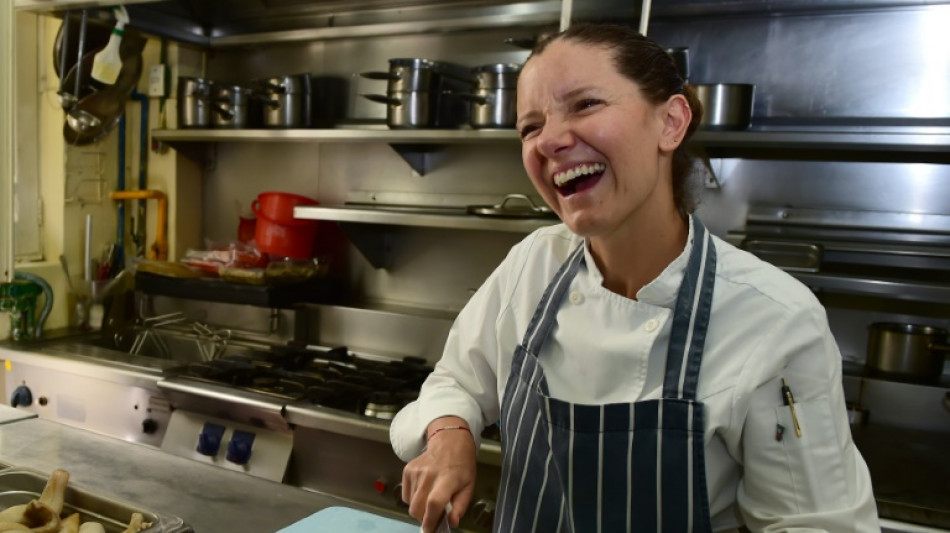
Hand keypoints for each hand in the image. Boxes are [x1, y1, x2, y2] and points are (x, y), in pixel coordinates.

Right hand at [402, 417, 476, 532]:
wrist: (449, 441)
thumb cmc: (461, 465)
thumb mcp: (469, 486)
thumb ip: (460, 506)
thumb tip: (452, 522)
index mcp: (447, 479)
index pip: (434, 503)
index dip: (430, 520)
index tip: (431, 529)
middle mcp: (429, 474)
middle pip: (417, 507)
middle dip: (424, 518)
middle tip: (434, 515)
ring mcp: (416, 471)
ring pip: (410, 504)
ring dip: (420, 507)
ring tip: (431, 498)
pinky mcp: (407, 470)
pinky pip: (406, 495)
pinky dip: (413, 498)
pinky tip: (424, 490)